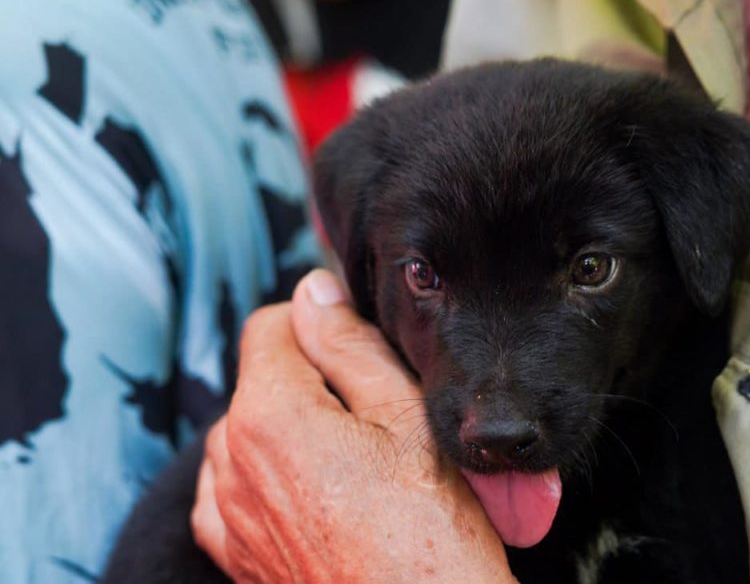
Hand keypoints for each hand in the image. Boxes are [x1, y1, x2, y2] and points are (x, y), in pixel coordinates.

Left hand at [191, 270, 512, 582]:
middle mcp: (231, 460)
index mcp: (269, 414)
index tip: (358, 349)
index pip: (270, 325)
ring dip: (292, 428)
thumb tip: (314, 291)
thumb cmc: (428, 532)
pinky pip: (234, 488)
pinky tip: (321, 494)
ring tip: (357, 460)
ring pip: (250, 432)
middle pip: (261, 379)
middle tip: (376, 413)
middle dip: (311, 378)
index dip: (319, 324)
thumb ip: (350, 345)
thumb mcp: (406, 418)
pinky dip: (269, 476)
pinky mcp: (236, 553)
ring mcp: (228, 513)